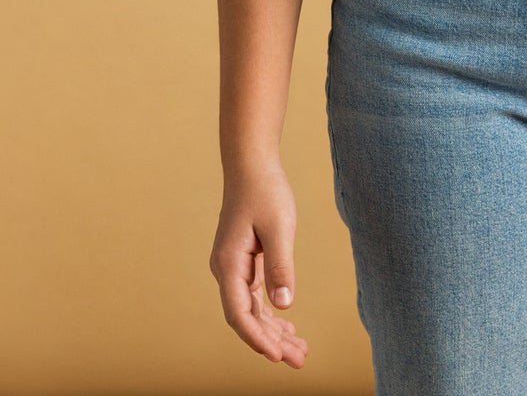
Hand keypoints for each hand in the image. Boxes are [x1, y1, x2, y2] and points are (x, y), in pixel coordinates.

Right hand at [209, 161, 309, 367]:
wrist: (251, 165)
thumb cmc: (265, 191)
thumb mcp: (279, 227)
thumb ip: (280, 266)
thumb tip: (284, 304)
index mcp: (229, 265)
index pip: (239, 314)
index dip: (257, 338)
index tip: (277, 357)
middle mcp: (226, 271)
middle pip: (247, 318)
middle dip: (272, 342)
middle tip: (300, 361)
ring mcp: (233, 268)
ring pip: (252, 310)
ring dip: (274, 331)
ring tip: (300, 351)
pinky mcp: (244, 263)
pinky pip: (255, 297)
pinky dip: (271, 313)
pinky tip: (288, 327)